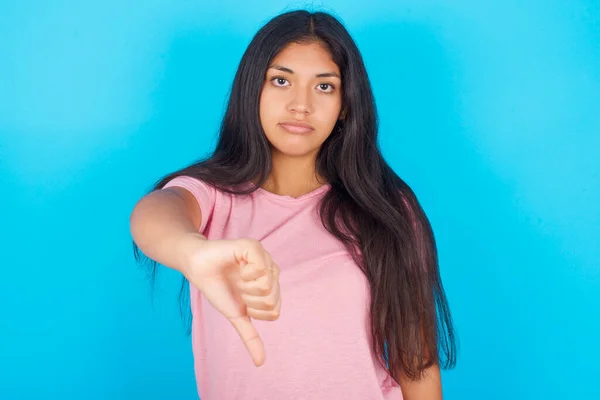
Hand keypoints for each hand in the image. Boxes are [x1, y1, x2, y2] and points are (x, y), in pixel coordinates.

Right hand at [181, 236, 280, 366]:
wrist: (197, 268)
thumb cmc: (218, 289)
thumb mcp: (236, 316)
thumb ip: (250, 337)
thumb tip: (261, 363)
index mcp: (271, 289)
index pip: (274, 311)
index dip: (255, 310)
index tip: (242, 300)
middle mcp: (271, 272)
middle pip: (272, 300)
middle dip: (249, 299)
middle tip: (238, 287)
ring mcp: (264, 259)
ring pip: (267, 286)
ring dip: (246, 286)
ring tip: (238, 275)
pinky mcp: (253, 247)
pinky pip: (261, 268)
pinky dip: (246, 273)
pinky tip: (239, 266)